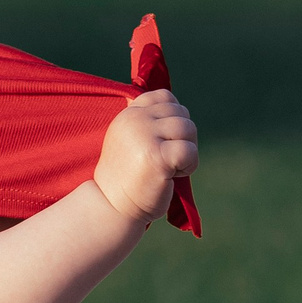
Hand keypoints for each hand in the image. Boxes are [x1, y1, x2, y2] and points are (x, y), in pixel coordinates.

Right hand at [92, 89, 198, 224]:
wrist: (112, 206)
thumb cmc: (127, 176)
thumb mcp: (132, 139)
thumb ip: (149, 121)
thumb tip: (179, 109)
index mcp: (129, 114)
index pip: (165, 96)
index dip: (175, 116)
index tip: (165, 140)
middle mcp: (135, 120)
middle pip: (181, 113)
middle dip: (183, 137)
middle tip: (167, 159)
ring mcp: (145, 136)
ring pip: (188, 129)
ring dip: (187, 150)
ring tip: (170, 167)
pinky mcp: (157, 156)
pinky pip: (190, 151)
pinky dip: (189, 165)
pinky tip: (173, 176)